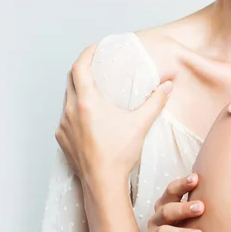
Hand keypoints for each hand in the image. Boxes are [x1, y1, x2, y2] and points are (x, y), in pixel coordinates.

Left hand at [55, 44, 173, 186]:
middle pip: (70, 80)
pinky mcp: (62, 139)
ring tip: (93, 89)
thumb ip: (156, 101)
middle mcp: (70, 111)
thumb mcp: (141, 124)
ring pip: (67, 99)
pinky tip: (87, 116)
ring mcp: (64, 126)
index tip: (95, 48)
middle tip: (95, 64)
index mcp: (87, 102)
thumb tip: (168, 85)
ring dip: (78, 90)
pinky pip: (65, 117)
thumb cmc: (120, 154)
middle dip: (81, 69)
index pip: (79, 67)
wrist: (102, 184)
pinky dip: (75, 110)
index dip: (86, 53)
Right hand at [142, 174, 204, 231]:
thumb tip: (218, 186)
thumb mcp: (185, 217)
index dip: (181, 184)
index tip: (196, 179)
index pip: (170, 191)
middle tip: (201, 207)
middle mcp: (156, 220)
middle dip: (183, 209)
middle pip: (166, 211)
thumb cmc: (180, 231)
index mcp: (164, 206)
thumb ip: (195, 204)